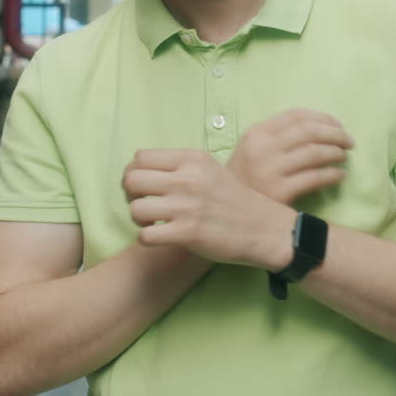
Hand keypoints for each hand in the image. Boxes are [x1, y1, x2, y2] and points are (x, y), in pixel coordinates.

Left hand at [122, 149, 294, 269]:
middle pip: (131, 180)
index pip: (140, 157)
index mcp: (192, 159)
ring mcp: (186, 206)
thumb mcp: (210, 170)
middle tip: (146, 204)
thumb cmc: (233, 200)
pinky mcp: (187, 233)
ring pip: (135, 208)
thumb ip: (180, 166)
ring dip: (139, 219)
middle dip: (131, 195)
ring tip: (154, 222)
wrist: (263, 228)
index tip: (145, 186)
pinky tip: (160, 236)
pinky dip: (147, 238)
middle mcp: (187, 178)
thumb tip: (141, 170)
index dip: (135, 172)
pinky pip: (145, 235)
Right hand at [227, 108, 353, 203]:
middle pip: (309, 132)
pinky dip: (332, 174)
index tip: (337, 125)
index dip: (323, 118)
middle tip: (349, 141)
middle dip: (335, 134)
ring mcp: (270, 171)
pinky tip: (339, 175)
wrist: (224, 211)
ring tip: (343, 156)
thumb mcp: (251, 149)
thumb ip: (277, 135)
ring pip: (314, 153)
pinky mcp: (279, 193)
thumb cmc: (243, 178)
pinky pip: (314, 178)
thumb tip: (319, 127)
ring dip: (335, 152)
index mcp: (256, 133)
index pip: (296, 116)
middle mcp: (262, 149)